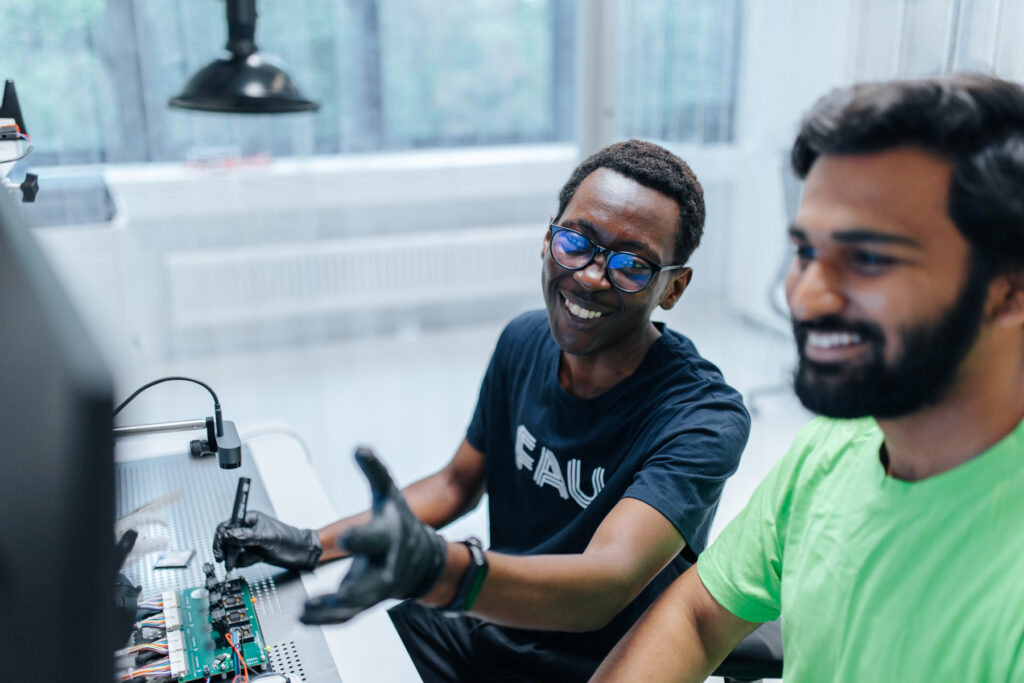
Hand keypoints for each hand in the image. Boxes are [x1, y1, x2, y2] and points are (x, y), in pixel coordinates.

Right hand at [212, 511, 321, 571]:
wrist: (300, 553)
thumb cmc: (288, 539)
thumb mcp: (265, 537)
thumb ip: (245, 537)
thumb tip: (227, 536)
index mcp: (249, 519)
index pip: (227, 526)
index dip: (220, 538)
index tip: (219, 550)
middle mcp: (247, 529)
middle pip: (227, 540)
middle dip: (228, 552)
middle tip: (228, 562)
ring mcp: (249, 541)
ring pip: (232, 551)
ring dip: (238, 558)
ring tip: (251, 558)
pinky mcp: (252, 552)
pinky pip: (240, 558)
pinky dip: (245, 561)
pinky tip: (256, 559)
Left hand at [300, 447, 447, 624]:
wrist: (424, 560)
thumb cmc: (401, 525)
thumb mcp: (390, 494)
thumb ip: (374, 471)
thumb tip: (360, 448)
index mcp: (389, 537)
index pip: (376, 537)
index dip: (361, 537)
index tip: (345, 536)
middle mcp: (385, 566)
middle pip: (372, 580)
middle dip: (353, 588)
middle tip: (333, 594)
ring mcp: (377, 588)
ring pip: (357, 604)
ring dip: (332, 610)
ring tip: (307, 611)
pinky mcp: (366, 601)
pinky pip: (347, 615)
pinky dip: (327, 619)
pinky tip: (305, 618)